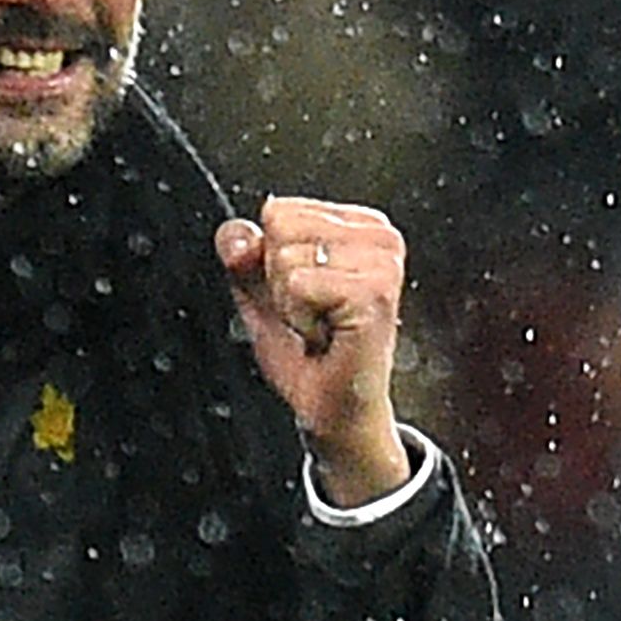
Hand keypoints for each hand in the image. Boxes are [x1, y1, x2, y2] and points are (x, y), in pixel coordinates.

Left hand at [215, 196, 409, 503]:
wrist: (334, 411)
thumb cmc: (308, 353)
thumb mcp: (261, 292)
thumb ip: (243, 253)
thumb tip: (238, 236)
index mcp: (360, 225)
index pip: (279, 209)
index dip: (274, 260)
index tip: (305, 295)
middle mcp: (381, 237)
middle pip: (282, 225)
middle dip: (280, 279)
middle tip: (312, 314)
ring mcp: (382, 264)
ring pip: (287, 255)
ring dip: (291, 302)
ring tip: (320, 326)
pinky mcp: (375, 294)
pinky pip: (300, 285)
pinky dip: (300, 317)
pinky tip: (327, 335)